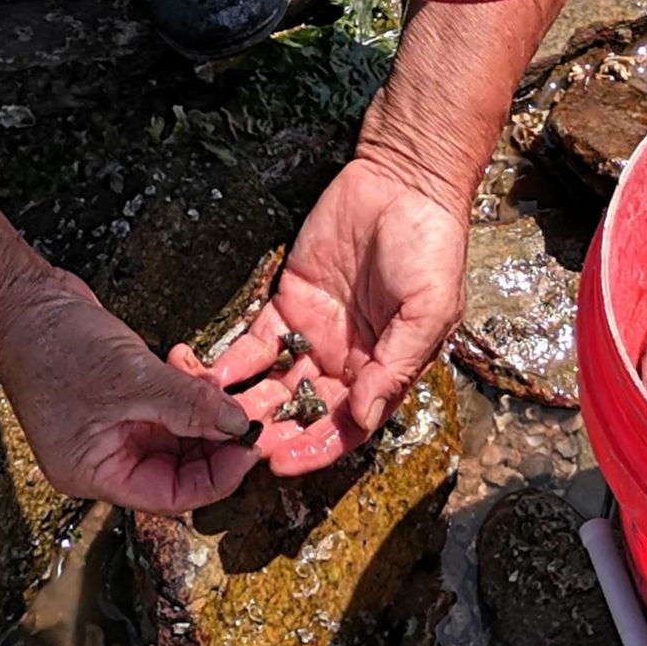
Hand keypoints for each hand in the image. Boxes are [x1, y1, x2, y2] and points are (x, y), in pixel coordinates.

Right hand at [0, 264, 262, 513]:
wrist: (21, 299)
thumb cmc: (53, 347)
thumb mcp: (129, 379)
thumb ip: (188, 405)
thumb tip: (238, 425)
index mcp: (95, 473)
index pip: (170, 495)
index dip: (216, 477)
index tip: (250, 448)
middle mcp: (103, 457)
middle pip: (177, 467)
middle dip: (215, 441)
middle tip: (251, 414)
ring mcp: (112, 427)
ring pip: (177, 434)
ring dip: (204, 411)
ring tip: (225, 385)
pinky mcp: (120, 397)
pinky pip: (167, 405)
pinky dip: (186, 389)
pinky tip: (192, 365)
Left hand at [208, 155, 466, 474]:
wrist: (404, 183)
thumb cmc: (431, 247)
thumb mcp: (428, 311)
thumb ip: (395, 366)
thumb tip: (365, 419)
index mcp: (384, 371)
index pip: (347, 426)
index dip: (317, 448)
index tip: (283, 462)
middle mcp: (347, 361)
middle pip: (306, 413)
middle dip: (274, 433)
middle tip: (241, 447)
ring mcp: (315, 334)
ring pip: (276, 385)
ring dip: (250, 405)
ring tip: (220, 420)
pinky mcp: (288, 302)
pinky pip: (257, 342)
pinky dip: (236, 362)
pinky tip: (215, 376)